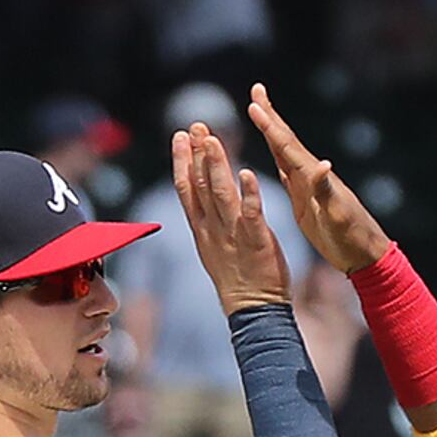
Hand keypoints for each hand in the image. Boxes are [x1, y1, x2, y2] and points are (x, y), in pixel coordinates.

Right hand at [170, 122, 292, 312]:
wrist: (253, 311)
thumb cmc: (239, 278)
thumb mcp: (216, 246)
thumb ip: (209, 219)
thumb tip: (202, 198)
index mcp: (204, 230)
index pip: (187, 190)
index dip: (182, 161)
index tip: (179, 136)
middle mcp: (214, 230)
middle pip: (200, 187)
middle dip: (196, 154)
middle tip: (194, 126)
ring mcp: (233, 236)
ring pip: (221, 195)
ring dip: (216, 166)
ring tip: (212, 139)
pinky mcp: (256, 243)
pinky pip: (251, 215)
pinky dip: (249, 194)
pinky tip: (247, 173)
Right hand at [240, 84, 390, 272]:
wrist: (364, 253)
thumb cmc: (351, 237)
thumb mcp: (338, 216)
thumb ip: (327, 191)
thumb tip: (322, 165)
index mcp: (313, 179)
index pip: (287, 147)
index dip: (270, 127)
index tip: (254, 105)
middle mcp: (311, 176)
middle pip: (285, 140)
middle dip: (270, 115)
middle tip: (257, 89)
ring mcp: (308, 186)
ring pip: (284, 151)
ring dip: (272, 131)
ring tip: (261, 111)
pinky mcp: (306, 198)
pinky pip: (286, 170)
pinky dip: (277, 156)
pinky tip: (273, 151)